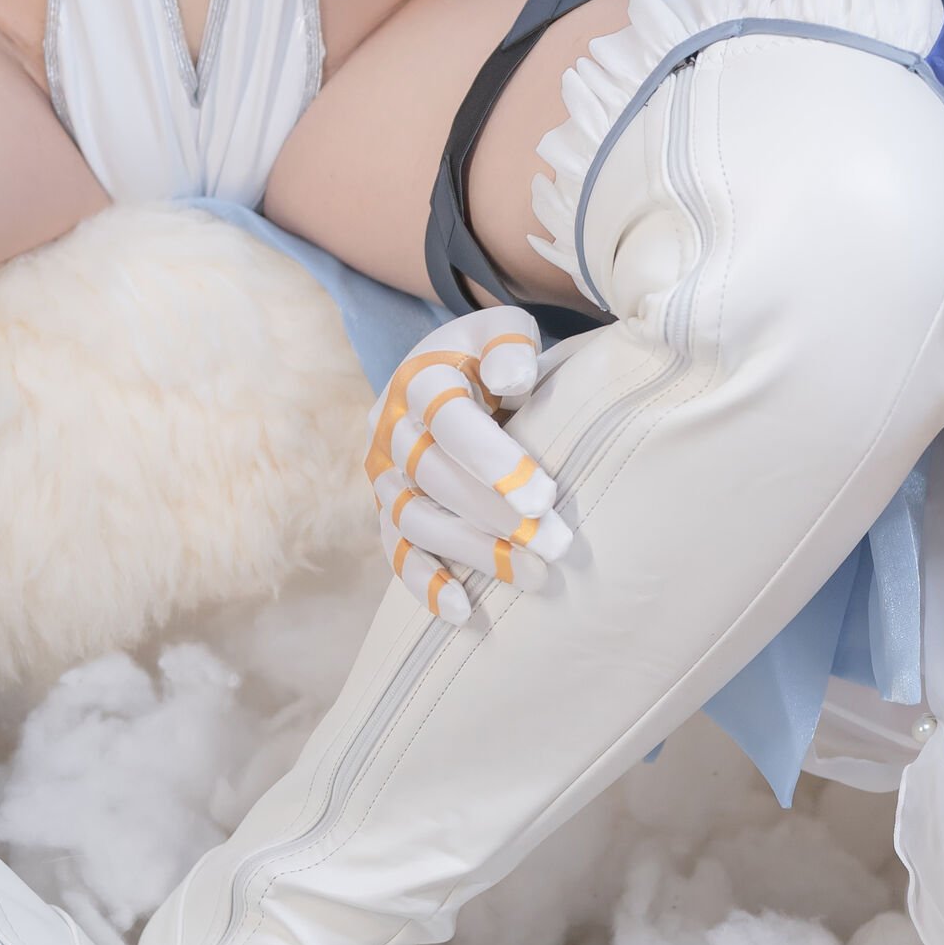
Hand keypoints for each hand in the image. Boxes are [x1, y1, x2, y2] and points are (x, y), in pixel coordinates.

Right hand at [365, 309, 572, 627]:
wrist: (449, 373)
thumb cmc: (490, 357)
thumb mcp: (504, 332)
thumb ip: (511, 345)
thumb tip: (514, 379)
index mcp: (421, 380)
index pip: (450, 422)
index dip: (493, 460)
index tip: (543, 496)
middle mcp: (393, 428)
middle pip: (435, 478)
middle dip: (497, 516)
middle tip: (558, 544)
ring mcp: (385, 474)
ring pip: (416, 520)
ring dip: (473, 553)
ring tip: (535, 577)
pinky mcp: (387, 510)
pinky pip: (395, 551)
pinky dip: (424, 584)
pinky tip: (464, 612)